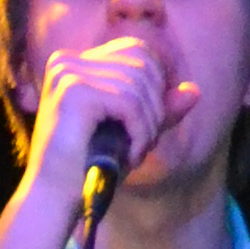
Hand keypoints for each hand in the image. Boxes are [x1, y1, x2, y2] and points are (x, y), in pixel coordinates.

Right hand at [25, 30, 188, 197]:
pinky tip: (131, 156)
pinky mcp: (73, 92)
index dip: (157, 83)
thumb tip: (195, 91)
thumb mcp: (131, 131)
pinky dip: (140, 132)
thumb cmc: (90, 166)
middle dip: (155, 106)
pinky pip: (128, 103)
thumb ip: (160, 109)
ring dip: (148, 125)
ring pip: (137, 85)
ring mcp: (67, 73)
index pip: (136, 51)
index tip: (152, 123)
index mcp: (74, 61)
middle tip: (144, 143)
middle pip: (141, 63)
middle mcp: (66, 60)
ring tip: (136, 153)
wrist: (55, 197)